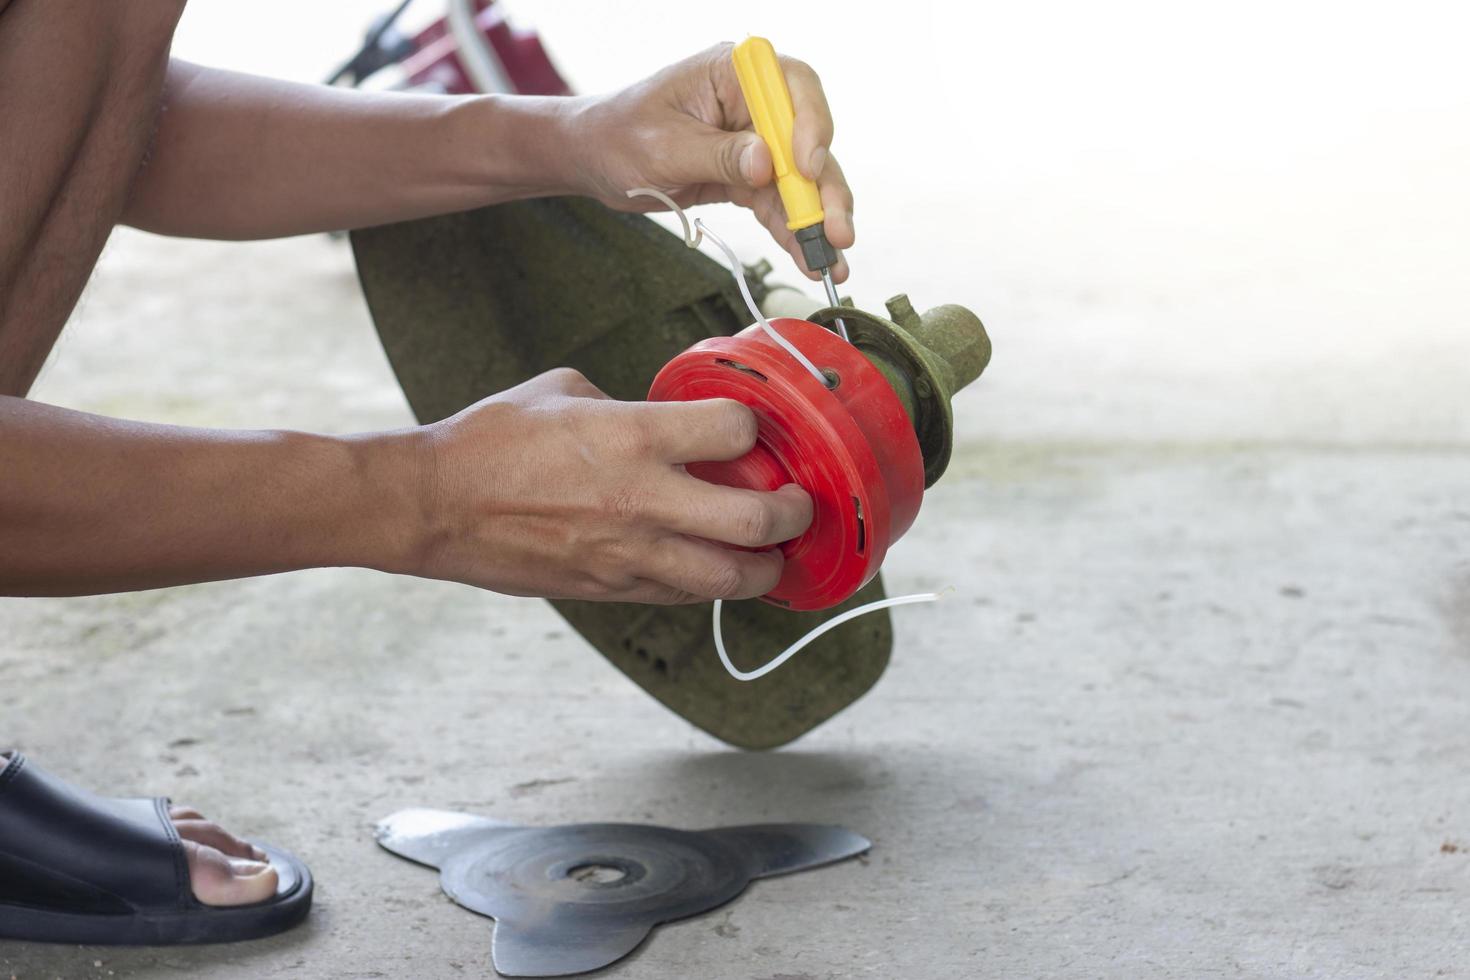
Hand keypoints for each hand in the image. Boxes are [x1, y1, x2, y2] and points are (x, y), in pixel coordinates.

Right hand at [403, 368, 812, 603]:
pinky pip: (682, 595)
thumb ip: (625, 404)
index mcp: (632, 436)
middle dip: (792, 514)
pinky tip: (713, 569)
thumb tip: (659, 416)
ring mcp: (629, 553)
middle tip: (797, 504)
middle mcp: (642, 499)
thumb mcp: (564, 391)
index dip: (753, 428)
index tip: (752, 431)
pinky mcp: (610, 587)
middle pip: (755, 521)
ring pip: (730, 578)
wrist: (436, 505)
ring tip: (772, 553)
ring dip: (765, 567)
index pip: (734, 432)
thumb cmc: (491, 440)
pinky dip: (708, 584)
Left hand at [566, 43, 854, 282]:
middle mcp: (754, 103)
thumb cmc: (620, 137)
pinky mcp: (752, 177)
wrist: (594, 159)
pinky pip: (780, 205)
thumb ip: (717, 155)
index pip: (793, 87)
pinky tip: (810, 259)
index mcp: (732, 73)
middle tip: (835, 232)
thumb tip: (765, 165)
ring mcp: (757, 141)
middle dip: (826, 190)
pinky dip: (794, 233)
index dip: (811, 126)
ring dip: (818, 222)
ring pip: (803, 181)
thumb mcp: (664, 147)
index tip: (808, 168)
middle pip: (810, 140)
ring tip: (831, 262)